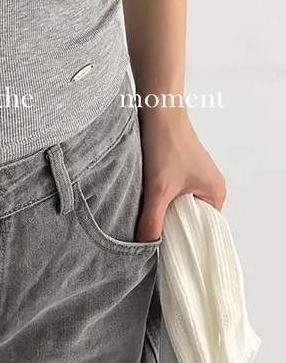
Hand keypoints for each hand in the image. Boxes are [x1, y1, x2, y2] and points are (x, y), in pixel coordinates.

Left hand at [136, 108, 226, 242]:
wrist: (158, 109)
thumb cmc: (167, 145)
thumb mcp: (158, 189)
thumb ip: (152, 221)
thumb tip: (145, 248)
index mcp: (216, 194)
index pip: (204, 231)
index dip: (185, 242)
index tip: (167, 252)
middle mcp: (210, 187)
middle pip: (190, 219)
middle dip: (172, 228)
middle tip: (153, 240)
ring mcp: (195, 178)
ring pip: (178, 206)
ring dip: (164, 212)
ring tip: (148, 221)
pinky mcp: (181, 169)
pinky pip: (173, 194)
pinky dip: (160, 199)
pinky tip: (146, 202)